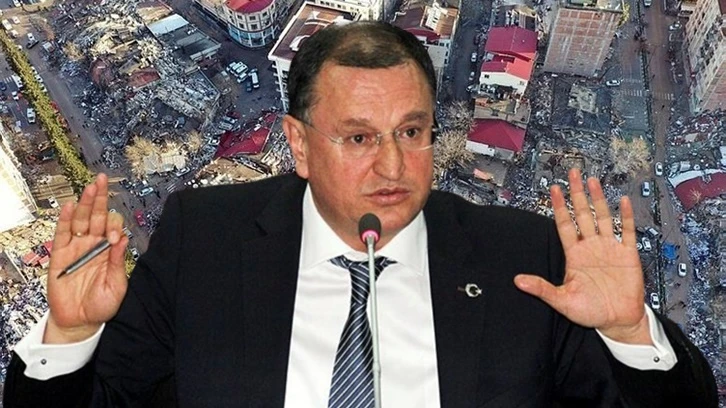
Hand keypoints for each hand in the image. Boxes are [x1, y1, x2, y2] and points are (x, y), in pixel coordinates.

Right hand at [44, 173, 128, 343]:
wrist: (80, 321)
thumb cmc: (102, 304)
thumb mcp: (116, 285)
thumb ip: (118, 262)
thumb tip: (123, 239)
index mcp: (109, 251)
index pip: (113, 228)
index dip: (114, 227)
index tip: (114, 237)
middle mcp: (93, 245)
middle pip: (97, 216)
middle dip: (100, 199)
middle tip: (103, 181)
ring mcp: (76, 248)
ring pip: (81, 220)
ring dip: (85, 204)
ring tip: (90, 187)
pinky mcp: (60, 255)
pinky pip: (62, 234)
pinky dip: (66, 220)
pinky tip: (71, 206)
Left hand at [514, 168, 650, 344]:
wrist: (617, 321)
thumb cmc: (590, 311)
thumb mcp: (562, 300)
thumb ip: (541, 288)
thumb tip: (517, 281)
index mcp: (574, 254)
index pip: (565, 224)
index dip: (559, 206)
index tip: (553, 188)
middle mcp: (591, 247)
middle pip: (582, 214)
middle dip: (577, 193)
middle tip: (573, 173)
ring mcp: (610, 248)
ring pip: (603, 217)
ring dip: (598, 199)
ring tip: (593, 180)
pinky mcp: (628, 254)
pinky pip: (627, 231)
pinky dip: (626, 216)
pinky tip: (623, 201)